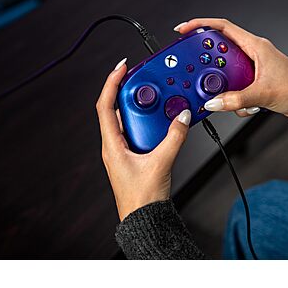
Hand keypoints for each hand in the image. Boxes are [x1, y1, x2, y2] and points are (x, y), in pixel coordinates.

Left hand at [96, 58, 190, 220]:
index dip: (111, 83)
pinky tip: (160, 121)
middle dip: (128, 92)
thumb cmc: (142, 198)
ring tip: (154, 97)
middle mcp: (114, 145)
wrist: (143, 218)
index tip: (121, 68)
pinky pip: (137, 131)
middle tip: (142, 79)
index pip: (105, 106)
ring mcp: (123, 150)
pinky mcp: (133, 155)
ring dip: (139, 107)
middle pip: (116, 109)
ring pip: (128, 120)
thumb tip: (182, 117)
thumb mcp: (161, 163)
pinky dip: (147, 122)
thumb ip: (174, 138)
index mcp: (112, 145)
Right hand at [174, 19, 287, 121]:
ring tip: (231, 98)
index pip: (223, 27)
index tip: (184, 29)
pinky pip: (233, 88)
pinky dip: (235, 100)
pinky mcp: (252, 82)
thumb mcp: (262, 94)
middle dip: (210, 67)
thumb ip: (235, 99)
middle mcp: (251, 54)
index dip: (201, 25)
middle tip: (201, 75)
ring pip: (225, 74)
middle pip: (219, 53)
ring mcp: (251, 68)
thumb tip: (214, 102)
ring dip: (224, 89)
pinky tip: (247, 106)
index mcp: (255, 46)